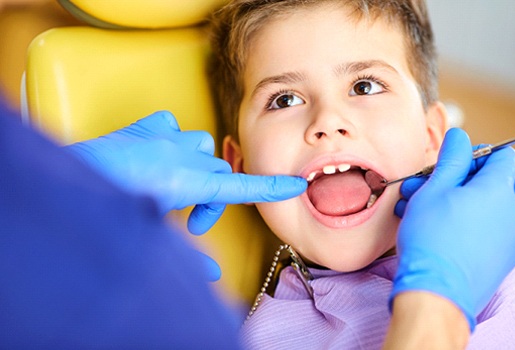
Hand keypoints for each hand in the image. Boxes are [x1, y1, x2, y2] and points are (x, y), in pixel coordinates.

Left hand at [67, 111, 306, 233]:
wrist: (74, 178)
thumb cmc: (111, 204)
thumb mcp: (154, 234)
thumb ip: (188, 257)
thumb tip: (212, 278)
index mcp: (188, 181)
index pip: (239, 187)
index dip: (269, 188)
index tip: (295, 185)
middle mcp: (182, 154)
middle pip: (221, 172)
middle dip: (214, 199)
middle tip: (194, 224)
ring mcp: (164, 137)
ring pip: (202, 144)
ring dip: (199, 166)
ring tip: (177, 187)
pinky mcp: (147, 126)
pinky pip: (174, 126)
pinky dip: (174, 139)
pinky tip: (160, 152)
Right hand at [390, 128, 514, 330]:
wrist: (436, 292)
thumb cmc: (431, 238)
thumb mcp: (434, 189)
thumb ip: (451, 159)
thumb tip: (461, 136)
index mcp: (498, 190)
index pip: (502, 156)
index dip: (474, 155)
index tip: (450, 165)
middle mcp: (512, 213)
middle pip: (486, 184)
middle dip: (451, 182)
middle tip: (419, 188)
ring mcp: (509, 240)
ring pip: (481, 209)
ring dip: (450, 204)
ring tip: (415, 211)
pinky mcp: (500, 260)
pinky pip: (483, 232)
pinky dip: (461, 226)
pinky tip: (431, 232)